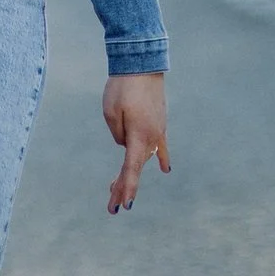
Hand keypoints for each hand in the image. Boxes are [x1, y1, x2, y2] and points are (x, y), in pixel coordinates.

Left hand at [103, 72, 168, 212]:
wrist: (141, 67)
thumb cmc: (121, 88)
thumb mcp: (110, 112)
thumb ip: (118, 134)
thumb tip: (125, 144)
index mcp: (139, 137)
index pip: (131, 168)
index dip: (126, 187)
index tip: (123, 205)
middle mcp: (152, 138)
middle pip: (135, 167)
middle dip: (123, 187)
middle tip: (111, 208)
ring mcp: (158, 131)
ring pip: (143, 157)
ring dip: (131, 172)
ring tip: (114, 188)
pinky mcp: (159, 123)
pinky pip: (160, 145)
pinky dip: (160, 157)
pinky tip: (165, 170)